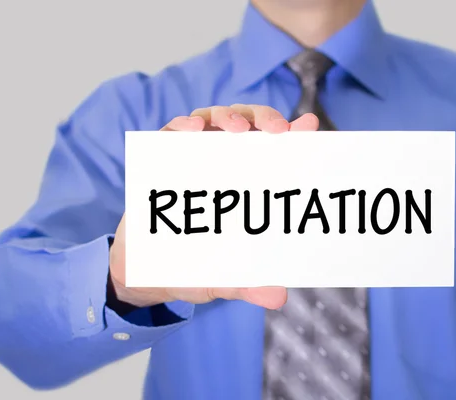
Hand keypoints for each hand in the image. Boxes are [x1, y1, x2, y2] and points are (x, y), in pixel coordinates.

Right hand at [109, 105, 319, 309]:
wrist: (146, 271)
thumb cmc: (193, 268)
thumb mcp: (223, 278)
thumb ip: (248, 284)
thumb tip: (279, 296)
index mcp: (247, 184)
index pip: (275, 152)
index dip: (294, 136)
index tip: (308, 126)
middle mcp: (224, 164)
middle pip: (249, 125)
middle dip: (264, 119)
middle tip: (275, 130)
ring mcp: (193, 158)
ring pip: (214, 120)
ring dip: (227, 116)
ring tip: (235, 129)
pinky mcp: (162, 159)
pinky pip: (171, 132)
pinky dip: (182, 125)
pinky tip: (192, 129)